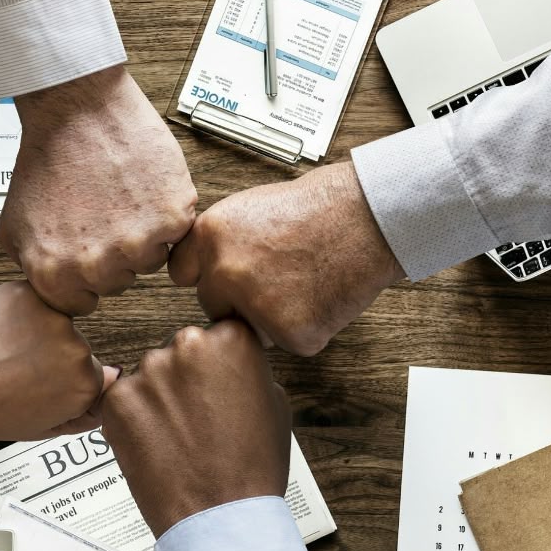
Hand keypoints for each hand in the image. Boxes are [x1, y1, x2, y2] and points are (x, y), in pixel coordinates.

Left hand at [0, 281, 118, 442]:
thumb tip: (109, 383)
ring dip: (35, 330)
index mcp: (84, 384)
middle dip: (50, 354)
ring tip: (1, 352)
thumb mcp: (40, 427)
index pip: (91, 375)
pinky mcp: (27, 293)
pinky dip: (18, 312)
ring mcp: (52, 317)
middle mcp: (77, 348)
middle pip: (75, 345)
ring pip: (54, 321)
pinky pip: (33, 300)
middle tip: (14, 371)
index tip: (38, 387)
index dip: (60, 382)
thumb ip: (83, 411)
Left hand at [1, 66, 197, 315]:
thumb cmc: (47, 158)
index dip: (83, 277)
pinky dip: (164, 213)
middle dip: (111, 255)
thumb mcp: (14, 225)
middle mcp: (96, 266)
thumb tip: (49, 289)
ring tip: (120, 198)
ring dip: (141, 236)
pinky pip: (176, 234)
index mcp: (55, 275)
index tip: (84, 250)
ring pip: (149, 261)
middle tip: (101, 213)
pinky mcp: (171, 218)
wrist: (77, 109)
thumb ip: (32, 268)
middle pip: (117, 283)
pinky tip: (141, 188)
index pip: (81, 304)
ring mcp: (137, 244)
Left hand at [92, 321, 290, 537]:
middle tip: (197, 418)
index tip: (217, 386)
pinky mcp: (117, 399)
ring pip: (150, 376)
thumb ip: (248, 371)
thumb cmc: (252, 467)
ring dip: (158, 398)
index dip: (216, 365)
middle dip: (184, 378)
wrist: (220, 517)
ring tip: (176, 437)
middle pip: (180, 351)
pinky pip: (122, 399)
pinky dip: (133, 419)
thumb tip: (229, 364)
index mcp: (230, 339)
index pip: (217, 335)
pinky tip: (154, 445)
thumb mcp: (275, 404)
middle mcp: (187, 344)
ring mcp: (148, 371)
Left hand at [169, 161, 404, 355]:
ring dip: (270, 317)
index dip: (206, 275)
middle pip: (213, 305)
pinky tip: (322, 295)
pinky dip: (307, 327)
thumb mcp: (248, 209)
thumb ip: (219, 243)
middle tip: (277, 278)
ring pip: (250, 328)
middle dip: (238, 299)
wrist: (368, 217)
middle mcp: (225, 272)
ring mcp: (256, 305)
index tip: (221, 276)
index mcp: (209, 237)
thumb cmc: (316, 208)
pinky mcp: (290, 332)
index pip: (181, 274)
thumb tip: (202, 270)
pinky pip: (289, 341)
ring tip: (303, 281)